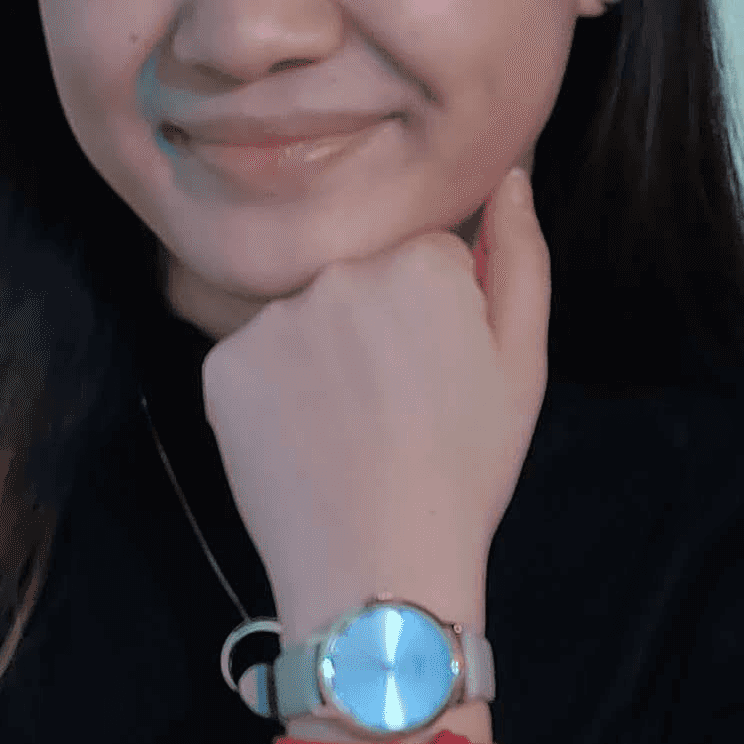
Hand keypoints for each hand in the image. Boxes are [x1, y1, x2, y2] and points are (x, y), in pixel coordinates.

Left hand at [200, 168, 550, 630]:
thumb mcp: (522, 365)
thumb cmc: (463, 471)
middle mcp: (336, 273)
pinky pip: (254, 358)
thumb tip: (509, 174)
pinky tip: (302, 438)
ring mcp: (270, 319)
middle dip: (378, 325)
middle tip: (396, 406)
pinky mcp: (221, 364)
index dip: (439, 316)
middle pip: (361, 278)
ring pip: (305, 316)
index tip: (440, 373)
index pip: (428, 257)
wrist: (376, 569)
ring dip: (322, 354)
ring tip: (348, 427)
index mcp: (418, 263)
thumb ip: (520, 256)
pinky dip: (274, 390)